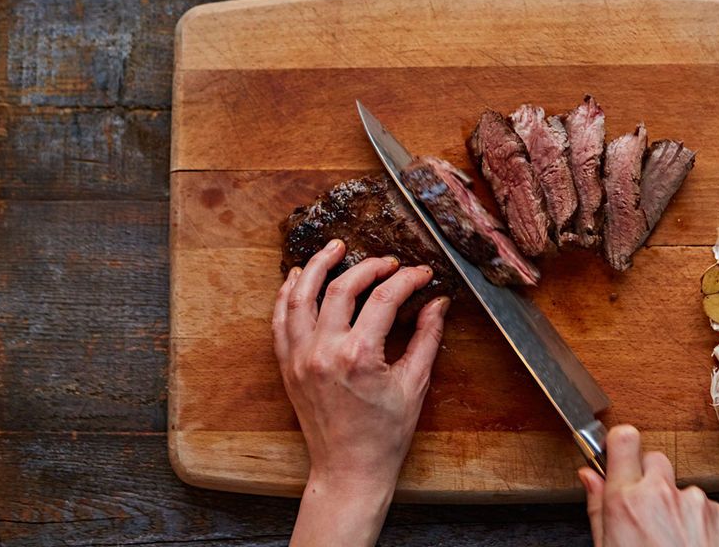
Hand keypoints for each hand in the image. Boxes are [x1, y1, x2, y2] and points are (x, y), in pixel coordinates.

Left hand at [272, 239, 450, 546]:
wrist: (349, 470)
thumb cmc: (386, 434)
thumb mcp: (415, 384)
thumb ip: (426, 337)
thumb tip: (438, 303)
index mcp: (359, 355)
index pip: (384, 298)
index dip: (406, 280)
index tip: (421, 274)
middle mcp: (324, 351)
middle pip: (342, 288)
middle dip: (368, 267)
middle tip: (387, 261)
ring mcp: (301, 357)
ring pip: (300, 296)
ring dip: (316, 266)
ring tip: (333, 248)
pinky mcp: (288, 366)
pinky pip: (281, 320)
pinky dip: (287, 295)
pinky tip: (297, 278)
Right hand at [579, 425, 718, 546]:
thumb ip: (598, 507)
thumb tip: (588, 477)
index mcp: (626, 500)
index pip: (624, 439)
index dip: (621, 445)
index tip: (619, 454)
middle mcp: (661, 493)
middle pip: (654, 459)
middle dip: (648, 477)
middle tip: (643, 508)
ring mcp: (694, 502)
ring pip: (680, 487)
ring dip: (675, 504)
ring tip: (669, 540)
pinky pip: (705, 506)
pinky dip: (698, 521)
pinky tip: (689, 545)